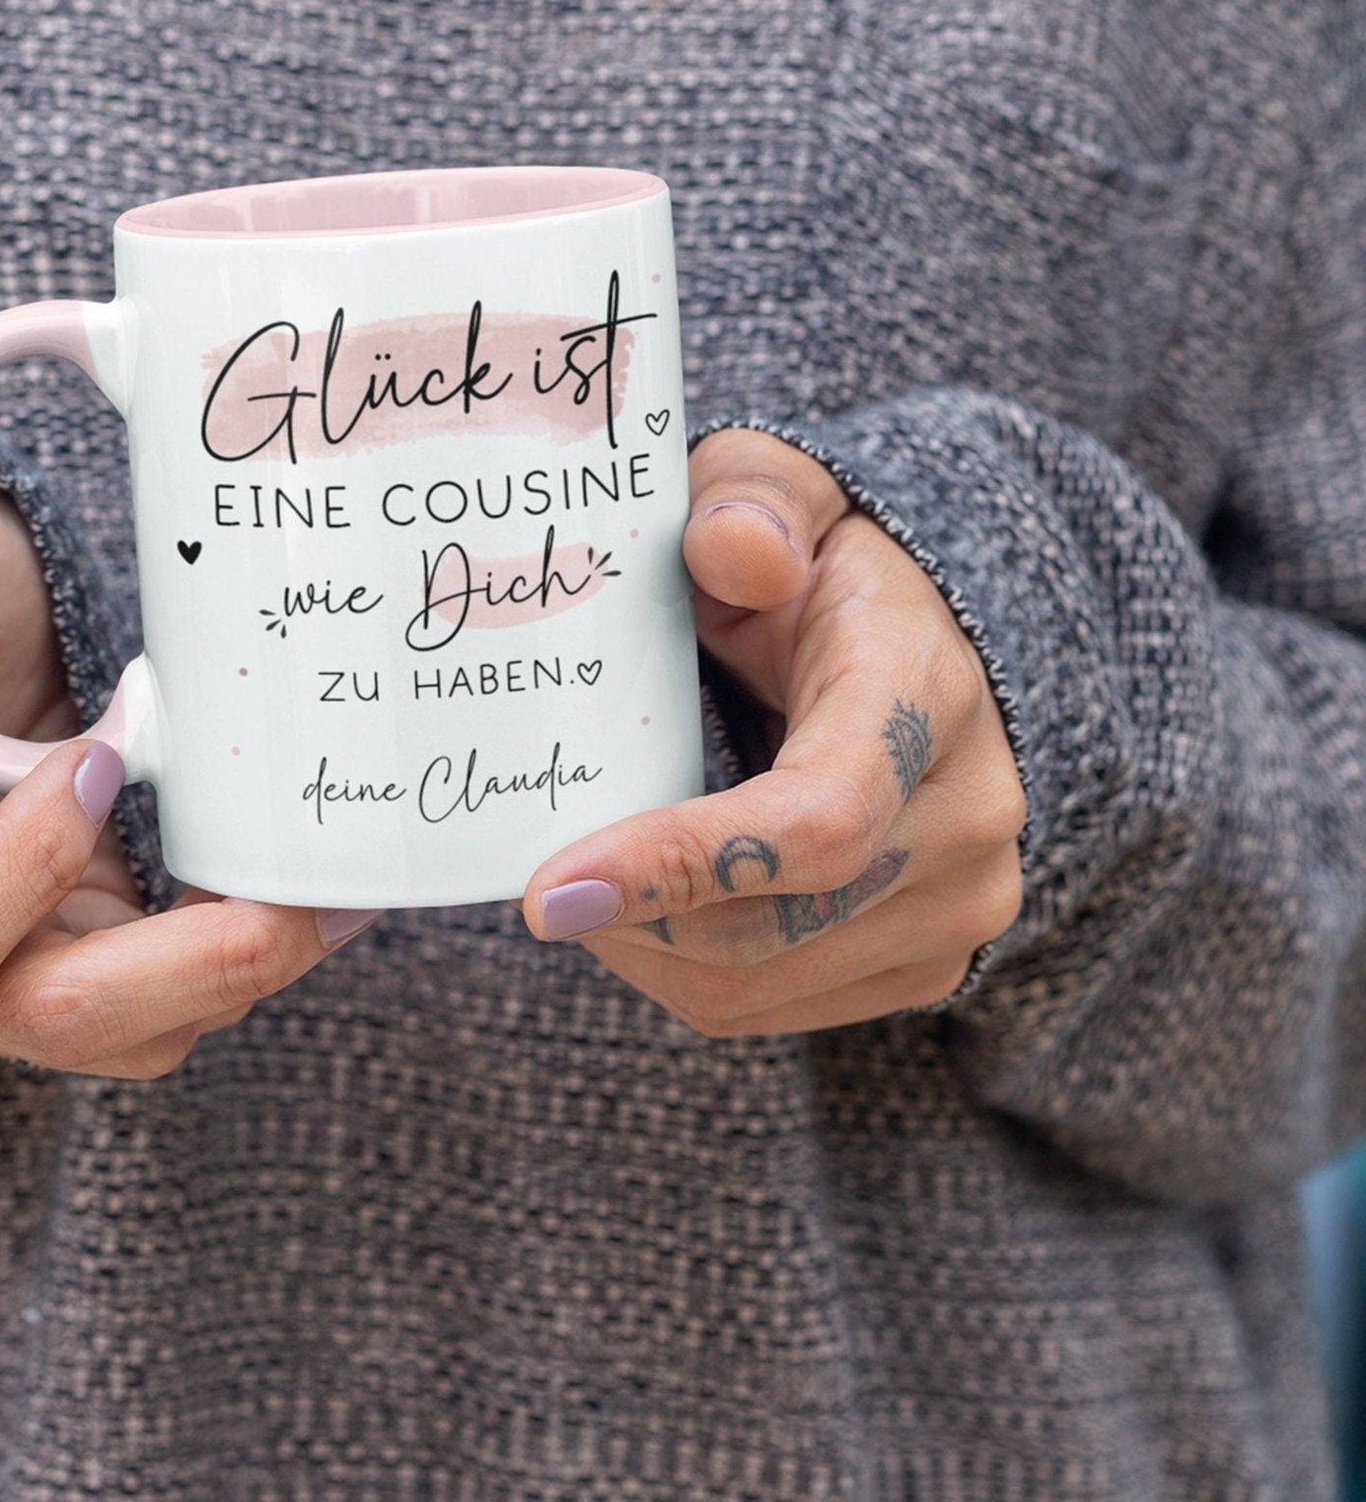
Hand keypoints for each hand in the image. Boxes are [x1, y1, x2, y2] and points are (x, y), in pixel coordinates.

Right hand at [0, 477, 370, 1077]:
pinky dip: (243, 958)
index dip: (27, 871)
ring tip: (329, 892)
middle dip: (188, 969)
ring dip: (240, 973)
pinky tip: (312, 893)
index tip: (98, 759)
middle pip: (46, 1016)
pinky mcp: (83, 960)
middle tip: (293, 899)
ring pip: (129, 1035)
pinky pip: (169, 1001)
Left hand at [519, 429, 1027, 1035]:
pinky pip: (772, 1009)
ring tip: (586, 883)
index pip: (815, 820)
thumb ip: (751, 500)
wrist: (934, 645)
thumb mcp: (782, 492)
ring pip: (756, 986)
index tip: (547, 889)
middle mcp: (966, 816)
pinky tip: (648, 906)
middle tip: (535, 879)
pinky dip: (683, 972)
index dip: (679, 865)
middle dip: (628, 917)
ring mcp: (959, 906)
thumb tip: (732, 548)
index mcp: (925, 694)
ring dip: (643, 950)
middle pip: (770, 927)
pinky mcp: (929, 966)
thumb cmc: (823, 565)